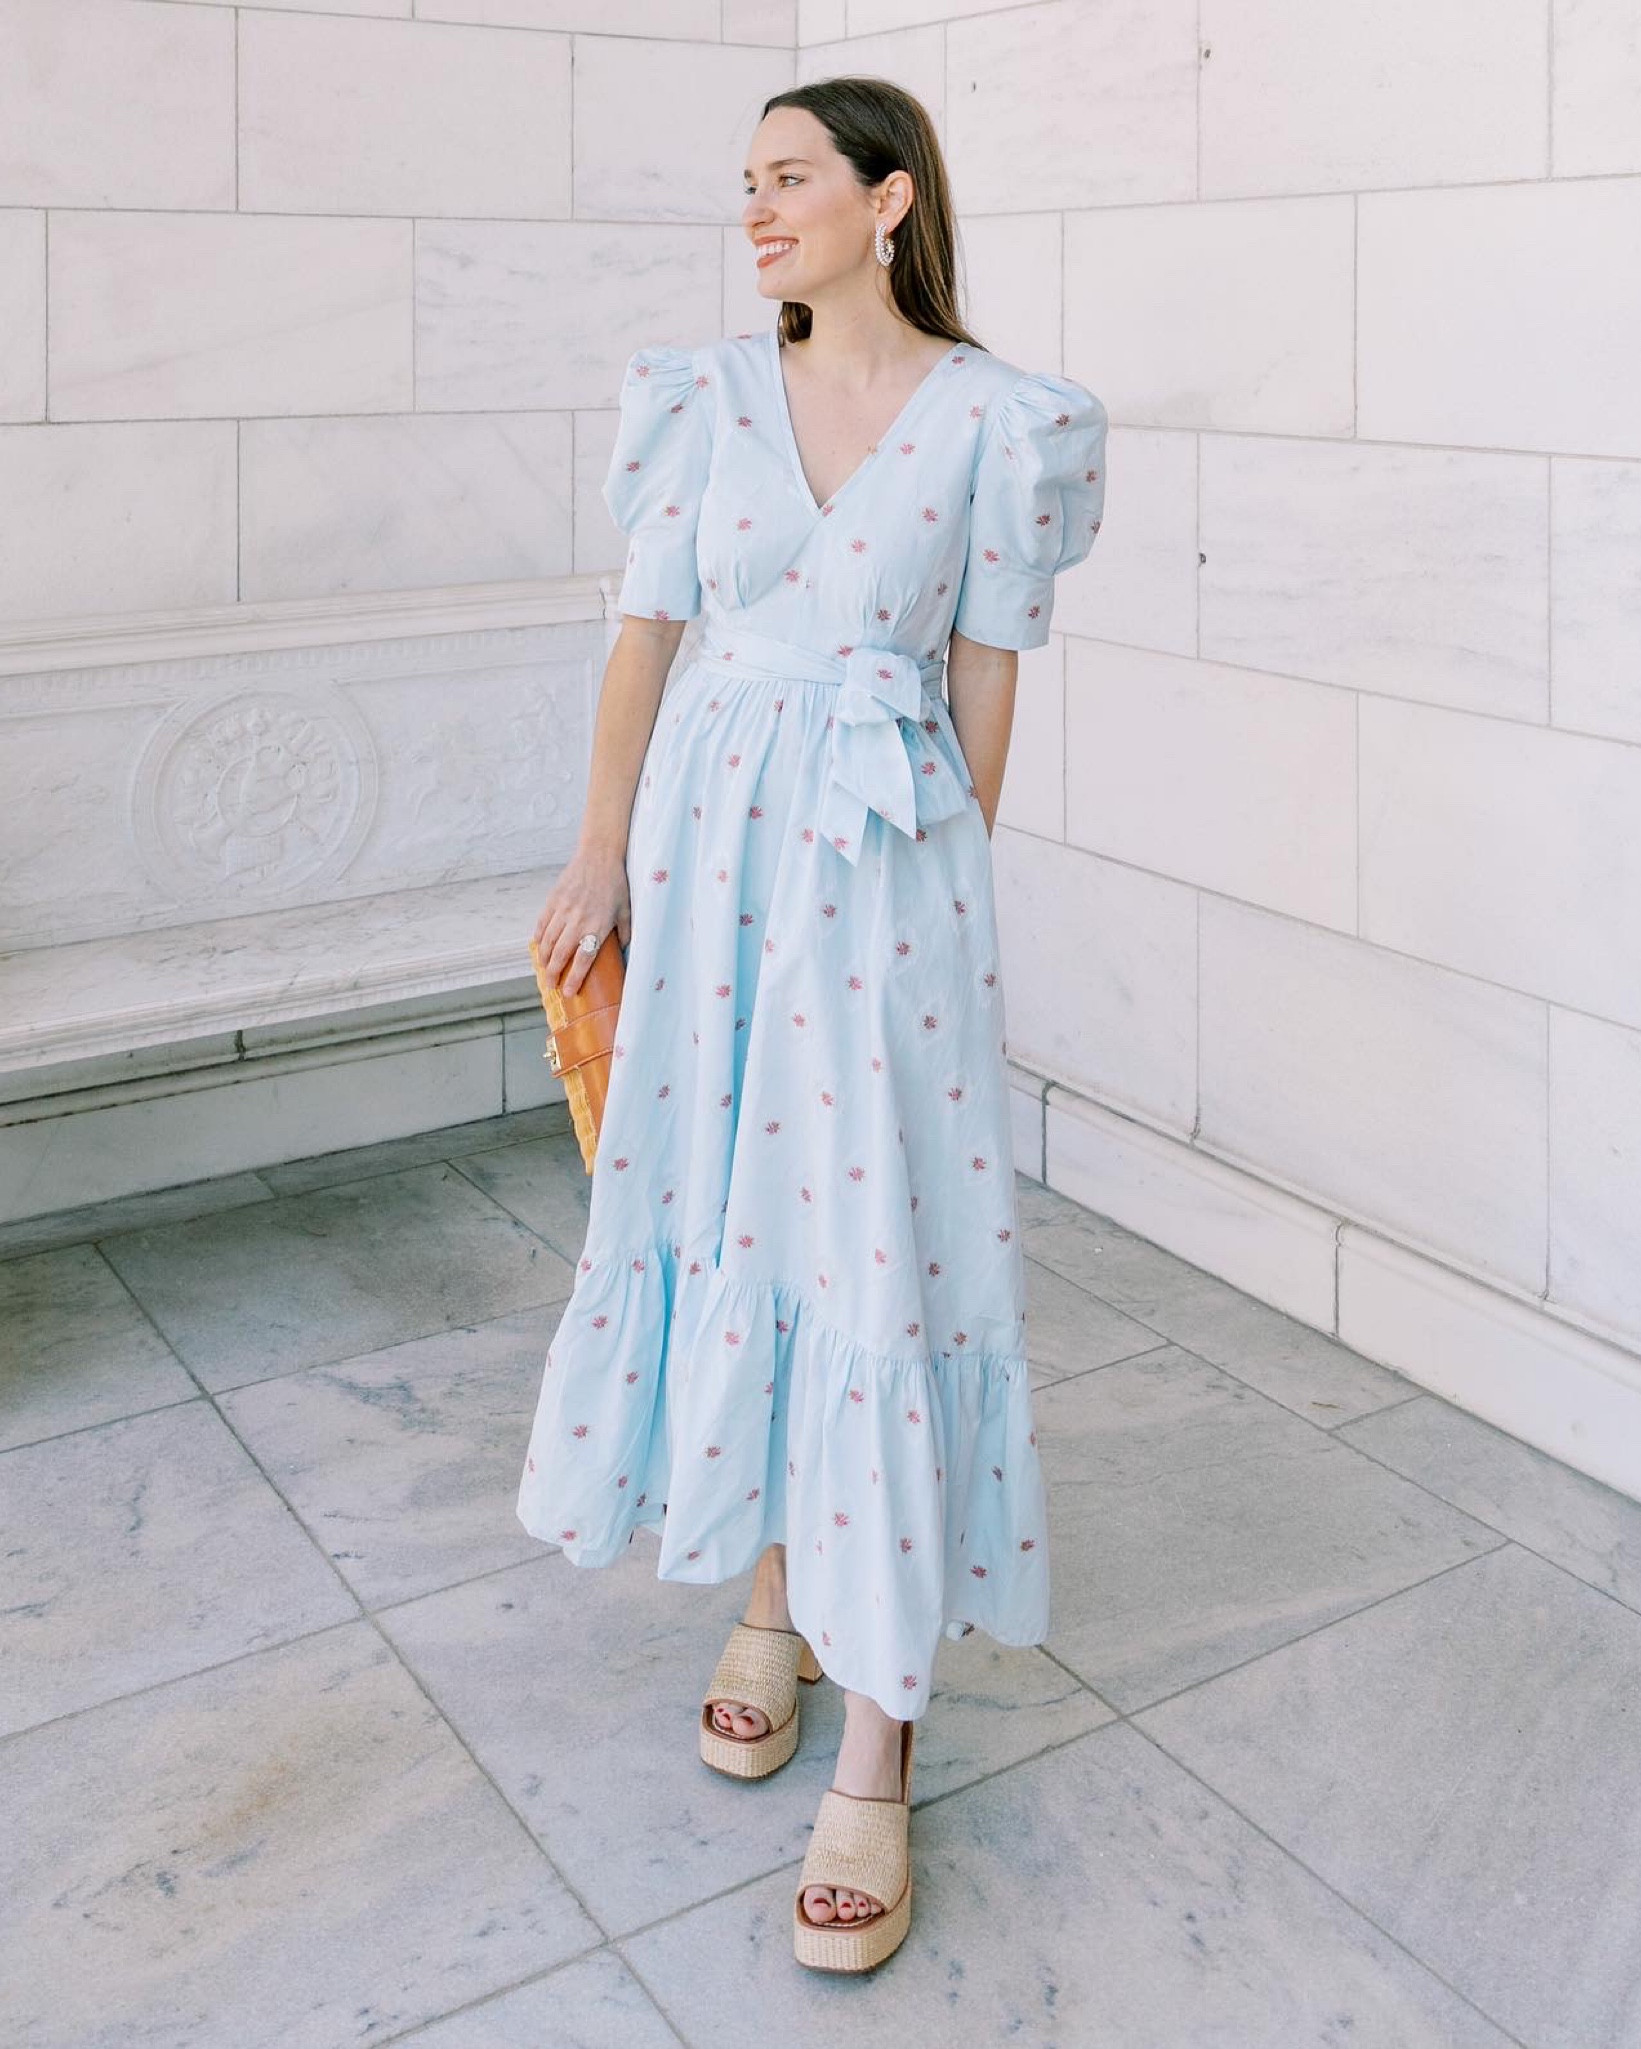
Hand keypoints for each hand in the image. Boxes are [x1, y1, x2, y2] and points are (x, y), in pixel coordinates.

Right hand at [532, 842, 631, 998]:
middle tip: (552, 986)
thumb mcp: (626, 910)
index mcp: (598, 926)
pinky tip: (538, 947)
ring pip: (548, 940)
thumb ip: (625, 933)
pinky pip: (542, 923)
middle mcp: (578, 920)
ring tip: (544, 971)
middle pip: (561, 954)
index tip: (569, 992)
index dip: (575, 978)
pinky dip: (539, 937)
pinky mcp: (554, 899)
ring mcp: (563, 909)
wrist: (599, 855)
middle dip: (554, 974)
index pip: (584, 958)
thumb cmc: (616, 884)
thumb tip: (623, 953)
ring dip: (544, 959)